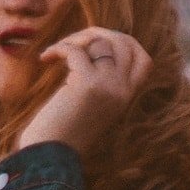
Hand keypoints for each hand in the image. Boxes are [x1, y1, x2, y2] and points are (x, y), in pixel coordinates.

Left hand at [15, 26, 153, 156]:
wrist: (49, 156)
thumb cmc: (62, 132)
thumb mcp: (89, 104)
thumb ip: (99, 80)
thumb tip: (91, 45)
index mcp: (126, 97)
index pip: (144, 60)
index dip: (124, 43)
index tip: (96, 43)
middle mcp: (123, 90)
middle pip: (125, 43)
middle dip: (98, 34)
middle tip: (72, 42)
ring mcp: (108, 86)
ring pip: (101, 43)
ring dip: (74, 40)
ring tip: (55, 52)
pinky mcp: (88, 85)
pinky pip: (75, 51)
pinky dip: (58, 48)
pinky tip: (45, 58)